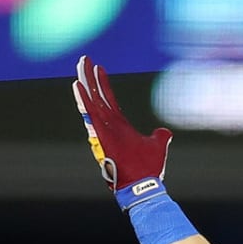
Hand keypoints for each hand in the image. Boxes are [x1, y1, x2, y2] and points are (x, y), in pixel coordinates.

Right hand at [72, 55, 172, 208]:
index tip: (98, 68)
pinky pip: (91, 113)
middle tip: (84, 59)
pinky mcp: (103, 133)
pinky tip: (77, 84)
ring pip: (93, 99)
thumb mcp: (157, 146)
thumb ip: (160, 136)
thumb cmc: (148, 168)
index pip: (110, 99)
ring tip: (81, 64)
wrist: (143, 183)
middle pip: (98, 95)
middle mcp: (110, 124)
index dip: (103, 84)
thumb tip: (165, 132)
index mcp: (121, 125)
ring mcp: (106, 128)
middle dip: (91, 77)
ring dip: (86, 81)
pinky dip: (84, 99)